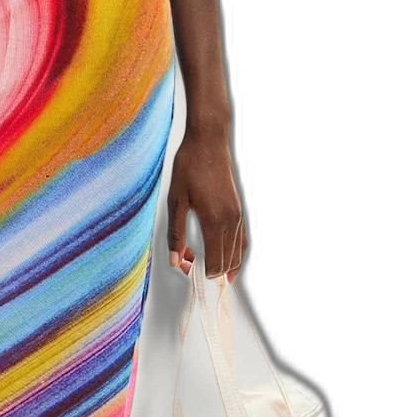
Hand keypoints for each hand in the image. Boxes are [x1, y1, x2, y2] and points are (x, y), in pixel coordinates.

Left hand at [167, 119, 246, 281]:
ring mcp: (238, 216)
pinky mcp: (239, 210)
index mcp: (215, 221)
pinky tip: (224, 257)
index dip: (203, 274)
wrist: (208, 142)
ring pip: (238, 253)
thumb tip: (175, 260)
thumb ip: (175, 234)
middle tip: (190, 269)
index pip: (216, 263)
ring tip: (205, 269)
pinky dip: (234, 253)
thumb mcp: (176, 201)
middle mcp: (231, 221)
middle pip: (228, 262)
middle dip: (211, 272)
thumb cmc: (190, 167)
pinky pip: (241, 240)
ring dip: (223, 264)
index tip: (187, 271)